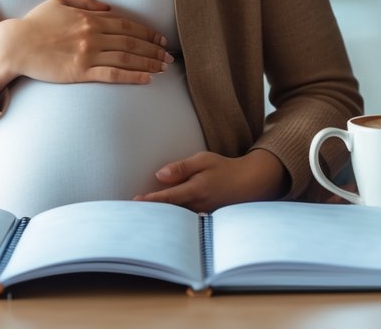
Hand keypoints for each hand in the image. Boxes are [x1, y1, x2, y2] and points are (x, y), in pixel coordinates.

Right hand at [0, 0, 172, 100]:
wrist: (15, 45)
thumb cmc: (35, 23)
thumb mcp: (60, 2)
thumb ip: (86, 2)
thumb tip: (107, 7)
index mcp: (91, 18)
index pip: (128, 25)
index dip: (148, 32)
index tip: (160, 39)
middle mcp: (93, 35)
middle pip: (133, 42)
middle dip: (154, 49)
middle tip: (169, 56)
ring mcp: (88, 54)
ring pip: (127, 58)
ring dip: (149, 63)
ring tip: (163, 68)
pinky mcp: (80, 72)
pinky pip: (112, 75)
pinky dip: (132, 76)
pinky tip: (147, 79)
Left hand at [133, 149, 289, 212]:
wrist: (248, 183)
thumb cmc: (224, 168)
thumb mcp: (204, 160)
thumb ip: (181, 167)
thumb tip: (159, 175)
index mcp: (196, 189)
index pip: (167, 197)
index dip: (150, 201)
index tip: (135, 202)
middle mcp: (198, 205)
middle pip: (169, 213)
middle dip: (151, 214)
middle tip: (131, 215)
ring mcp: (202, 214)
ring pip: (177, 219)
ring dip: (161, 219)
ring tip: (142, 219)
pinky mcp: (205, 218)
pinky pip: (186, 221)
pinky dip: (173, 221)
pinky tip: (162, 220)